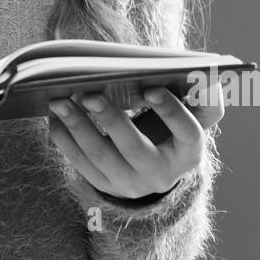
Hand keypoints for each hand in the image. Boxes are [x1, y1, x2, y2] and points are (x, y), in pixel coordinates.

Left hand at [47, 82, 224, 201]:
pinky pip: (80, 164)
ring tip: (59, 100)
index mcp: (189, 152)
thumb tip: (205, 73)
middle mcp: (161, 174)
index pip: (187, 133)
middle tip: (88, 93)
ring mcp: (131, 184)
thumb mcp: (196, 114)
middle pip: (135, 148)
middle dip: (110, 119)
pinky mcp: (105, 186)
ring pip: (101, 157)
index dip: (171, 112)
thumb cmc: (174, 126)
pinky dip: (65, 139)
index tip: (151, 88)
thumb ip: (204, 95)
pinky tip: (55, 116)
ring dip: (78, 127)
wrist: (157, 168)